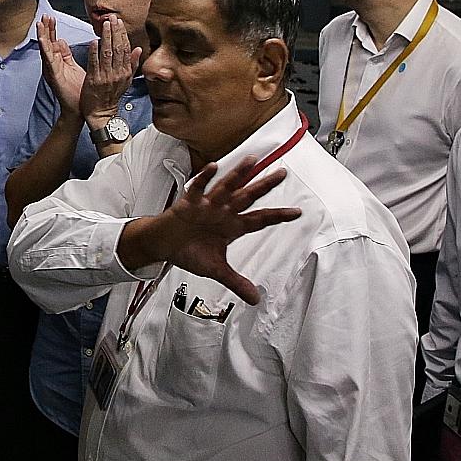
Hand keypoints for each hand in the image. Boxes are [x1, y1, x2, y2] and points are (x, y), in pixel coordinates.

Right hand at [37, 15, 84, 116]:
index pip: (53, 42)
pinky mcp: (54, 75)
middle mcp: (52, 65)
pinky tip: (44, 40)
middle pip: (47, 43)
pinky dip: (46, 49)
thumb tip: (61, 41)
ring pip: (45, 49)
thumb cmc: (78, 91)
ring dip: (42, 36)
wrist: (79, 109)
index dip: (51, 30)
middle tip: (44, 16)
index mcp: (58, 62)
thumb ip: (66, 54)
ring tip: (40, 24)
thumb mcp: (72, 67)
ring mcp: (51, 70)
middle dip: (46, 29)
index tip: (51, 18)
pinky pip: (49, 60)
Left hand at [80, 16, 141, 126]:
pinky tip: (94, 41)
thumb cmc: (111, 96)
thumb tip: (139, 49)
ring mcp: (106, 76)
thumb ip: (132, 64)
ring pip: (108, 53)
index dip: (122, 34)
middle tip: (112, 18)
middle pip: (118, 48)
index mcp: (125, 72)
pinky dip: (94, 52)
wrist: (102, 114)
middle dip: (115, 32)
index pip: (125, 49)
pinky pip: (95, 63)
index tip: (119, 22)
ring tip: (105, 25)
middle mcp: (117, 73)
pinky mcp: (94, 80)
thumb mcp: (125, 80)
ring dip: (106, 37)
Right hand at [154, 157, 302, 303]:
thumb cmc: (188, 251)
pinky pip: (198, 188)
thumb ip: (236, 282)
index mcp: (232, 227)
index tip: (298, 212)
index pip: (259, 220)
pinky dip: (205, 178)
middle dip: (264, 186)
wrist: (162, 245)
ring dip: (238, 174)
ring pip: (226, 187)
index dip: (278, 216)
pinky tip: (214, 168)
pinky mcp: (188, 203)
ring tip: (252, 160)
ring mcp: (206, 205)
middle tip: (281, 173)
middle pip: (247, 197)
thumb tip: (255, 299)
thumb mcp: (216, 270)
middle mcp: (222, 212)